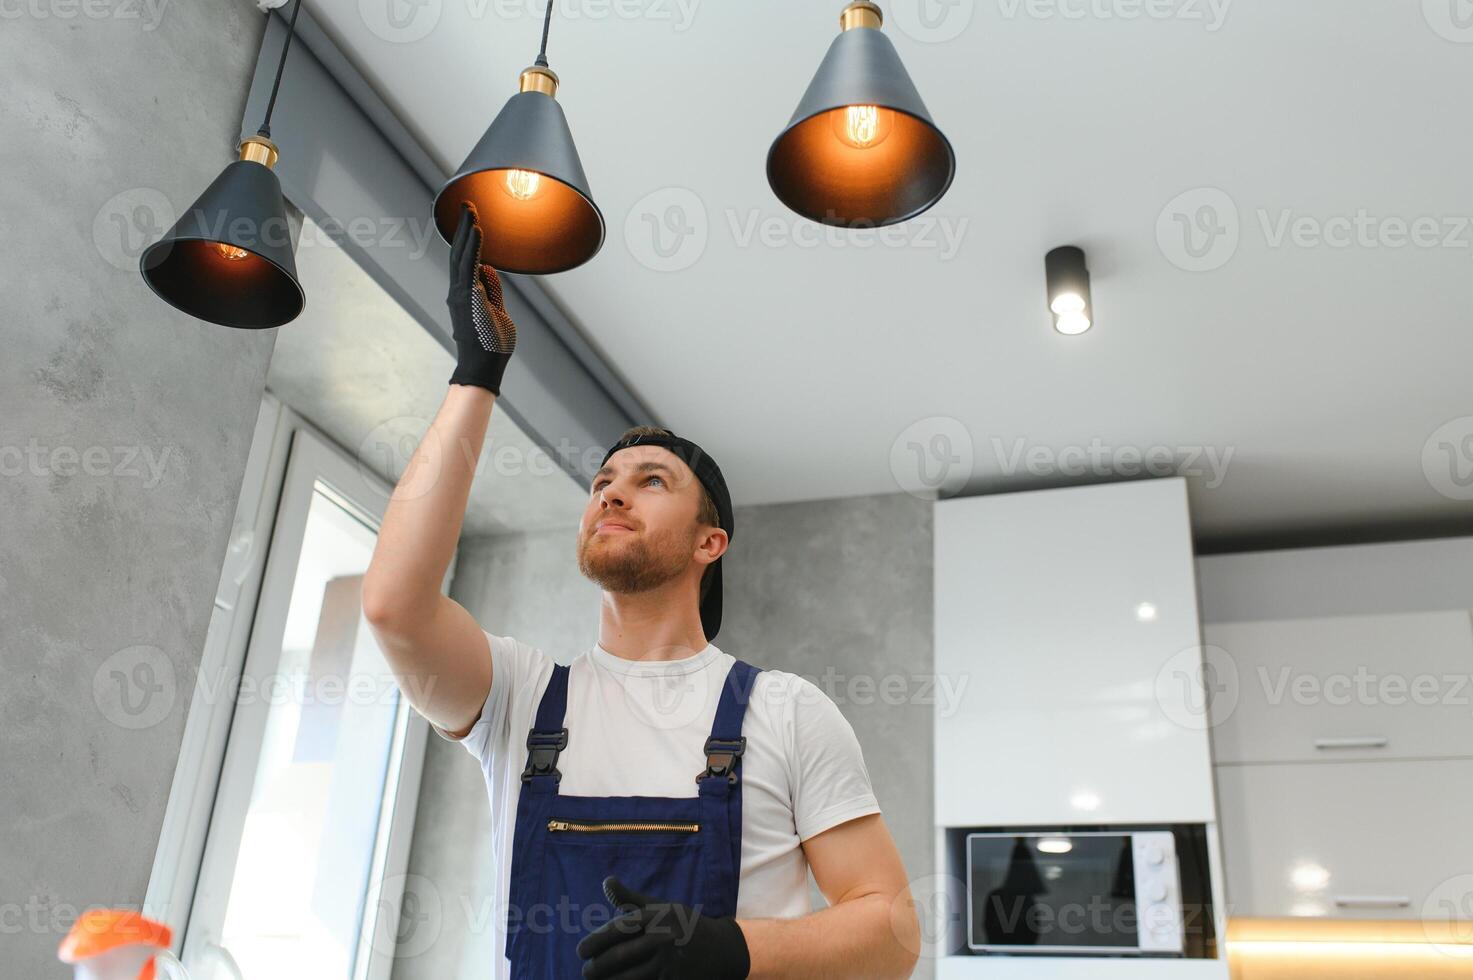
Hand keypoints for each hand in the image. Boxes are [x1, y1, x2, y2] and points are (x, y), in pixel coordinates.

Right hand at [446, 203, 516, 394]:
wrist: (484, 367)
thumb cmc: (492, 345)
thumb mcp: (498, 312)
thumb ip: (492, 290)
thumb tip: (488, 268)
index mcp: (466, 293)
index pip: (465, 260)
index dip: (467, 238)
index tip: (471, 219)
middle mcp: (458, 291)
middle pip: (459, 252)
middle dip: (462, 227)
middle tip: (466, 204)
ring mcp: (460, 294)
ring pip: (461, 255)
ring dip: (466, 230)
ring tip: (470, 209)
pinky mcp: (466, 298)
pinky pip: (468, 267)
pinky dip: (472, 248)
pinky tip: (476, 231)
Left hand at [576, 875, 750, 979]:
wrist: (718, 949)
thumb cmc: (682, 924)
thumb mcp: (660, 907)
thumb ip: (630, 898)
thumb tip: (606, 881)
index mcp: (656, 916)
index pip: (618, 929)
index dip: (595, 941)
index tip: (580, 950)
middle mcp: (662, 938)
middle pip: (620, 956)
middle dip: (597, 967)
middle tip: (586, 971)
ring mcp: (669, 963)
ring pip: (629, 978)